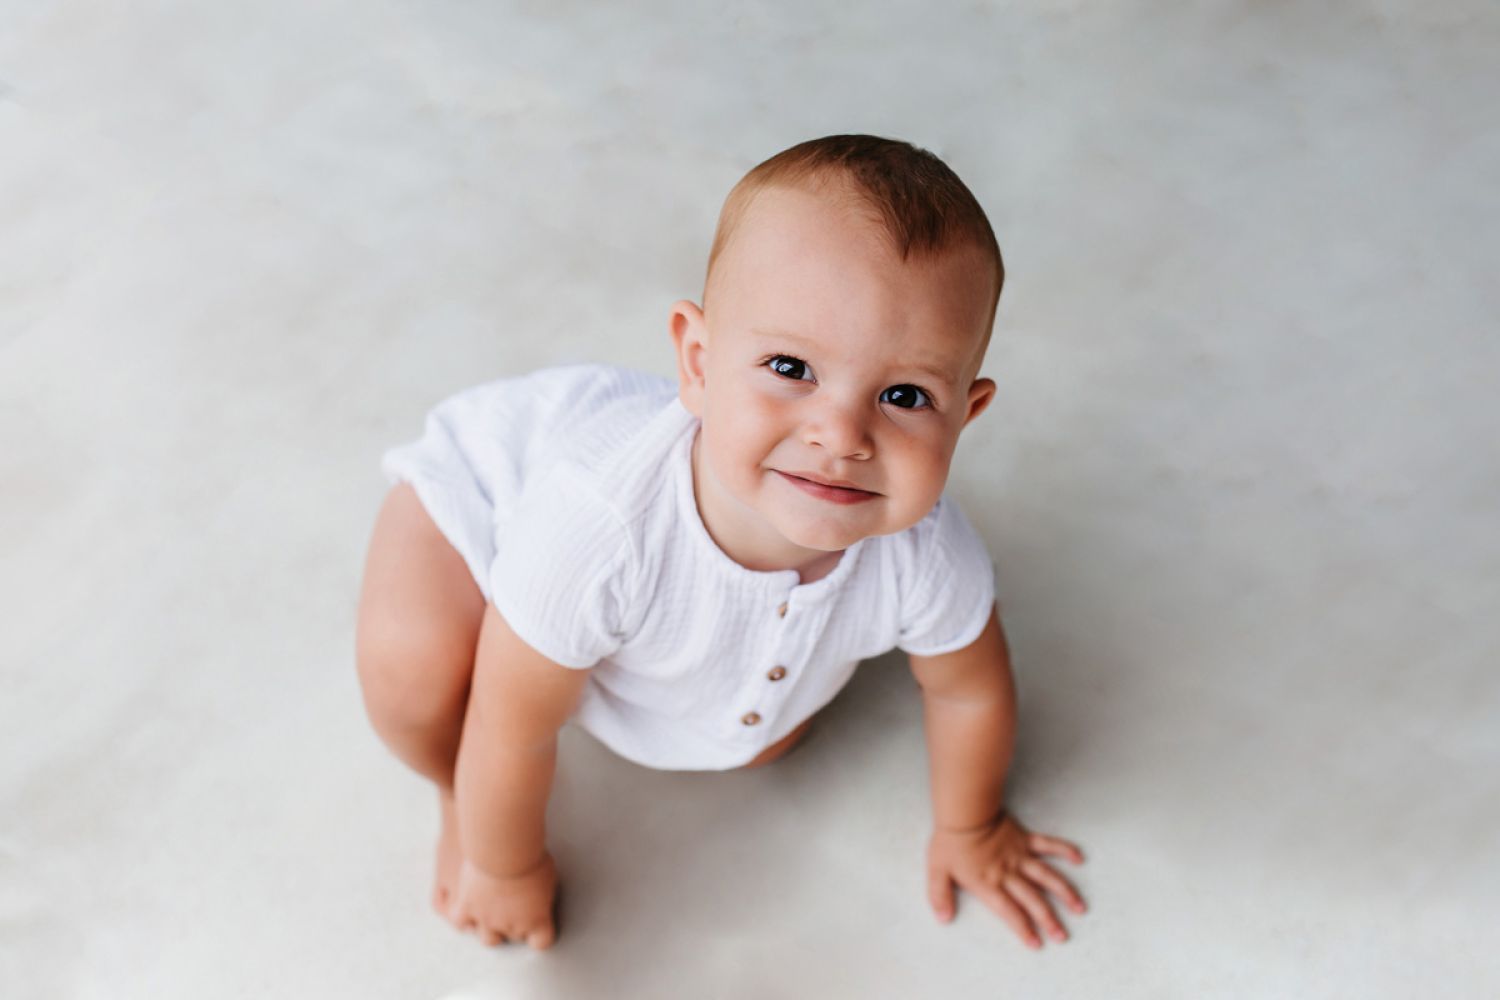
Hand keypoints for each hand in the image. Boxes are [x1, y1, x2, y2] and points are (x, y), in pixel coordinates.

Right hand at [446, 853, 558, 949]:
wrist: (504, 847)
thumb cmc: (530, 856)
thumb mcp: (548, 875)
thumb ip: (543, 894)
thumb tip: (539, 895)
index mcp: (537, 919)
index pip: (541, 942)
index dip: (539, 933)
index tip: (538, 925)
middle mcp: (512, 925)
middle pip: (515, 937)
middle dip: (516, 924)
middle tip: (515, 906)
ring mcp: (487, 919)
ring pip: (488, 938)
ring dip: (491, 928)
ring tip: (492, 912)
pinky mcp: (466, 908)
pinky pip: (461, 921)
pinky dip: (463, 915)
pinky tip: (468, 906)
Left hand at [927, 811, 1085, 947]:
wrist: (964, 811)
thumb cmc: (950, 840)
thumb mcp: (937, 870)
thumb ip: (939, 896)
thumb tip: (943, 918)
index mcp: (988, 883)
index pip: (1009, 911)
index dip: (1023, 928)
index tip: (1037, 943)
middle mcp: (1009, 873)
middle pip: (1033, 900)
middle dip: (1049, 920)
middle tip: (1063, 936)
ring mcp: (1020, 856)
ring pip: (1047, 877)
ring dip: (1065, 893)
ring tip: (1080, 908)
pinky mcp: (1025, 839)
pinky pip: (1049, 845)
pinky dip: (1065, 850)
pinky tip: (1079, 858)